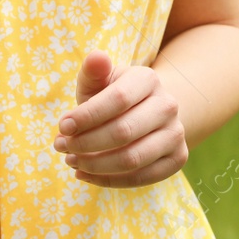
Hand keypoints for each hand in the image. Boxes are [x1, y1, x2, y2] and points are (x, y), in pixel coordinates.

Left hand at [54, 50, 187, 187]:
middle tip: (61, 146)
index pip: (118, 99)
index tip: (62, 126)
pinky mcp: (177, 159)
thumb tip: (96, 57)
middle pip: (123, 132)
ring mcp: (176, 134)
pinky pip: (141, 178)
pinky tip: (86, 174)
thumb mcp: (101, 81)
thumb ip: (93, 71)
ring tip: (71, 161)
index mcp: (148, 80)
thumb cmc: (114, 96)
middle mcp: (168, 105)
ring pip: (132, 159)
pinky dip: (108, 180)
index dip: (87, 116)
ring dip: (94, 165)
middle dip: (85, 143)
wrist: (150, 112)